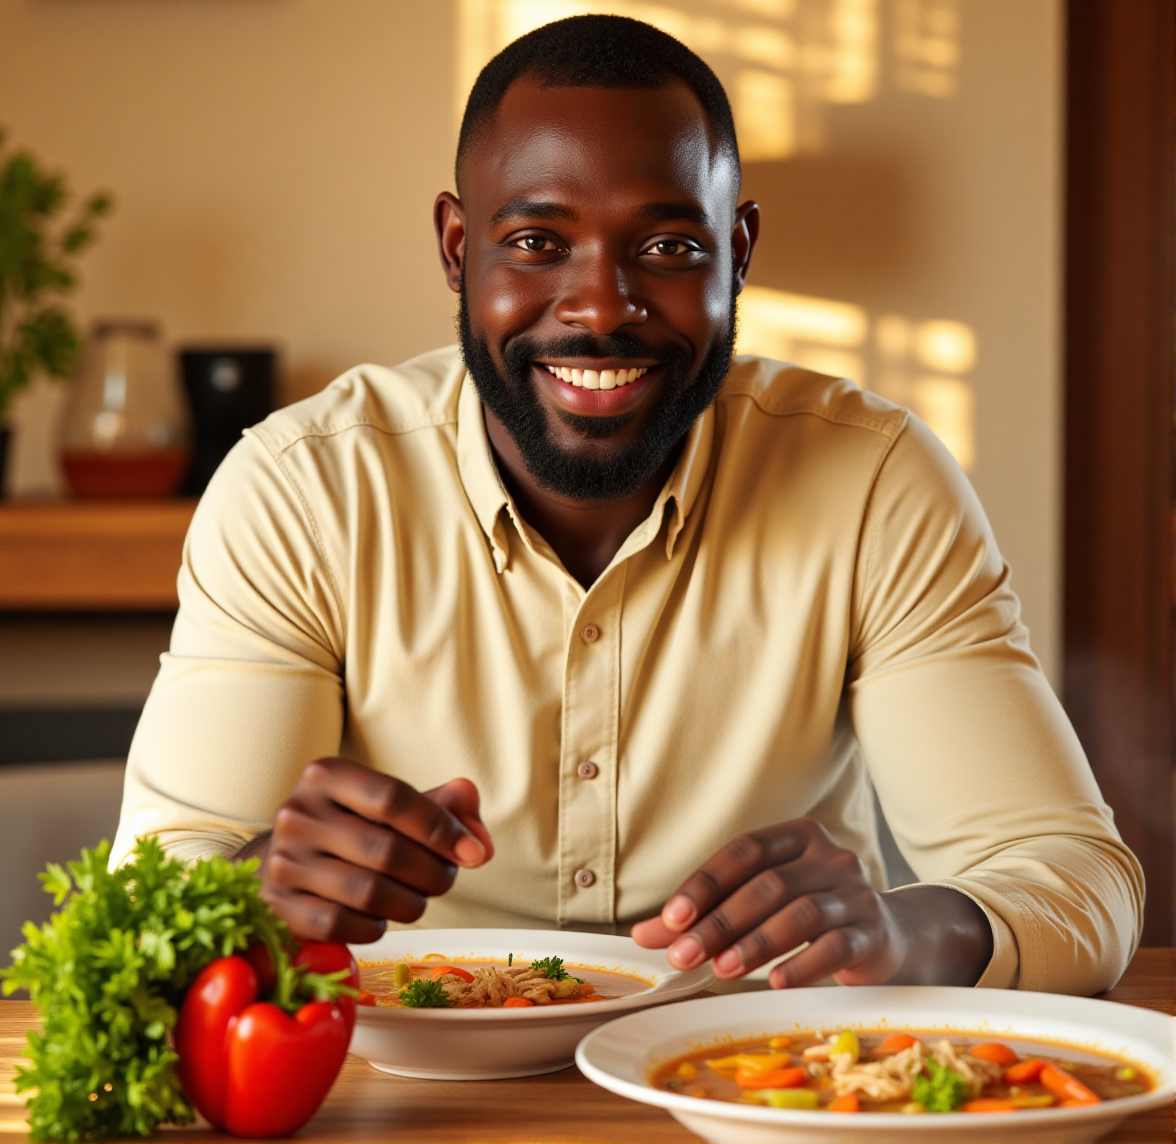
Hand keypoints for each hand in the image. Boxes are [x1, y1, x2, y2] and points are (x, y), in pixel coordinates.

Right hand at [260, 757, 493, 943]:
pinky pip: (341, 926)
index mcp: (327, 775)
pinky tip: (380, 917)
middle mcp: (297, 813)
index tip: (475, 853)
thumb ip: (444, 808)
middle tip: (446, 878)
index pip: (394, 798)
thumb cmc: (352, 827)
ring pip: (368, 893)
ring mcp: (283, 862)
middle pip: (386, 850)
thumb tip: (480, 842)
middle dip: (433, 872)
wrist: (281, 860)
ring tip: (417, 898)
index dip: (442, 828)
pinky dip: (374, 927)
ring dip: (410, 903)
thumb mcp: (392, 805)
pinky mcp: (278, 907)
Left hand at [631, 818, 907, 988]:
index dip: (706, 883)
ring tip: (721, 970)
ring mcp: (856, 892)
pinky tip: (774, 983)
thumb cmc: (811, 914)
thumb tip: (643, 935)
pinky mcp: (873, 932)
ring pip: (800, 913)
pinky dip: (802, 965)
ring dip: (755, 943)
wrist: (890, 936)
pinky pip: (836, 946)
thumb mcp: (758, 905)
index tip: (671, 918)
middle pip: (767, 885)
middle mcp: (830, 856)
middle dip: (720, 922)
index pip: (744, 851)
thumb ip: (705, 915)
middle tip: (683, 955)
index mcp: (797, 837)